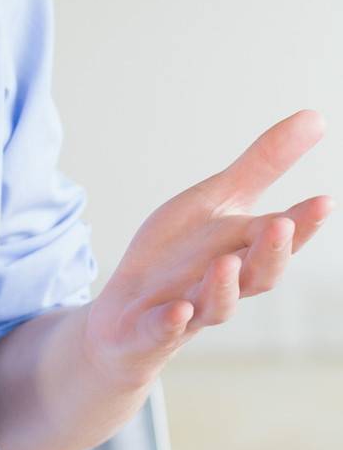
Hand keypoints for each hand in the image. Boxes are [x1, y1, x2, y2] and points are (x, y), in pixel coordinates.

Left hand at [82, 108, 333, 390]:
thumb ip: (264, 165)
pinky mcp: (150, 331)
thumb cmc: (180, 254)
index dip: (303, 224)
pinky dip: (169, 322)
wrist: (126, 315)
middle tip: (283, 223)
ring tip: (225, 262)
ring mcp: (188, 310)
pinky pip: (161, 330)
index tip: (324, 200)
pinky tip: (176, 312)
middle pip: (256, 276)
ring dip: (222, 287)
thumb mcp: (217, 200)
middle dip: (271, 253)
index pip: (279, 239)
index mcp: (242, 251)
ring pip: (214, 305)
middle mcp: (222, 284)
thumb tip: (315, 117)